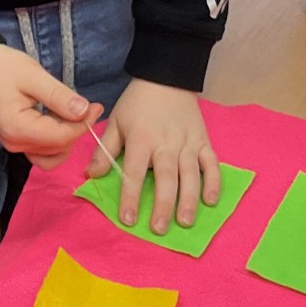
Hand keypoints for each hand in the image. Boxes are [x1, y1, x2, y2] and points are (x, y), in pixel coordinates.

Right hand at [0, 44, 101, 167]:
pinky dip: (55, 139)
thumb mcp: (34, 76)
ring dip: (67, 138)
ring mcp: (14, 144)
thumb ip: (59, 96)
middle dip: (77, 130)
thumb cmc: (3, 67)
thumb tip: (84, 112)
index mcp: (19, 129)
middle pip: (58, 149)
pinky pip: (42, 150)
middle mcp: (15, 143)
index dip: (83, 124)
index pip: (61, 137)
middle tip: (87, 106)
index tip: (97, 106)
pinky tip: (58, 117)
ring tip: (70, 112)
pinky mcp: (16, 140)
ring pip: (51, 156)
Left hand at [88, 80, 219, 233]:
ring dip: (188, 199)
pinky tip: (210, 200)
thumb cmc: (137, 103)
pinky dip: (213, 181)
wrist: (166, 77)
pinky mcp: (203, 141)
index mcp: (141, 138)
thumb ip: (105, 150)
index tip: (128, 219)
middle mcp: (166, 143)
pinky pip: (211, 163)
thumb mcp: (116, 122)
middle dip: (162, 205)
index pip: (134, 172)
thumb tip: (92, 175)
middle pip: (165, 177)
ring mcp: (188, 142)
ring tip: (185, 222)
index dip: (130, 196)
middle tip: (158, 229)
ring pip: (190, 174)